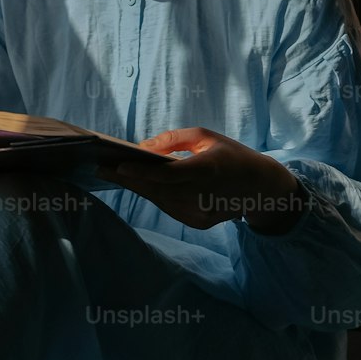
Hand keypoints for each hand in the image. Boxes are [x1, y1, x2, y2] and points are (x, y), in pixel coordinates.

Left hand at [95, 126, 304, 232]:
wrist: (259, 187)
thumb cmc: (229, 154)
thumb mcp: (206, 136)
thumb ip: (174, 140)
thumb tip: (142, 147)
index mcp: (208, 169)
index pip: (169, 174)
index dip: (142, 171)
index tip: (118, 165)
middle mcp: (203, 195)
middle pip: (158, 189)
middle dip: (128, 179)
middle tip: (101, 168)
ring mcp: (200, 213)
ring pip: (160, 200)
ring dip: (136, 187)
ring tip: (112, 173)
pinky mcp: (198, 223)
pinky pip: (168, 206)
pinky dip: (153, 194)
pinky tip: (137, 183)